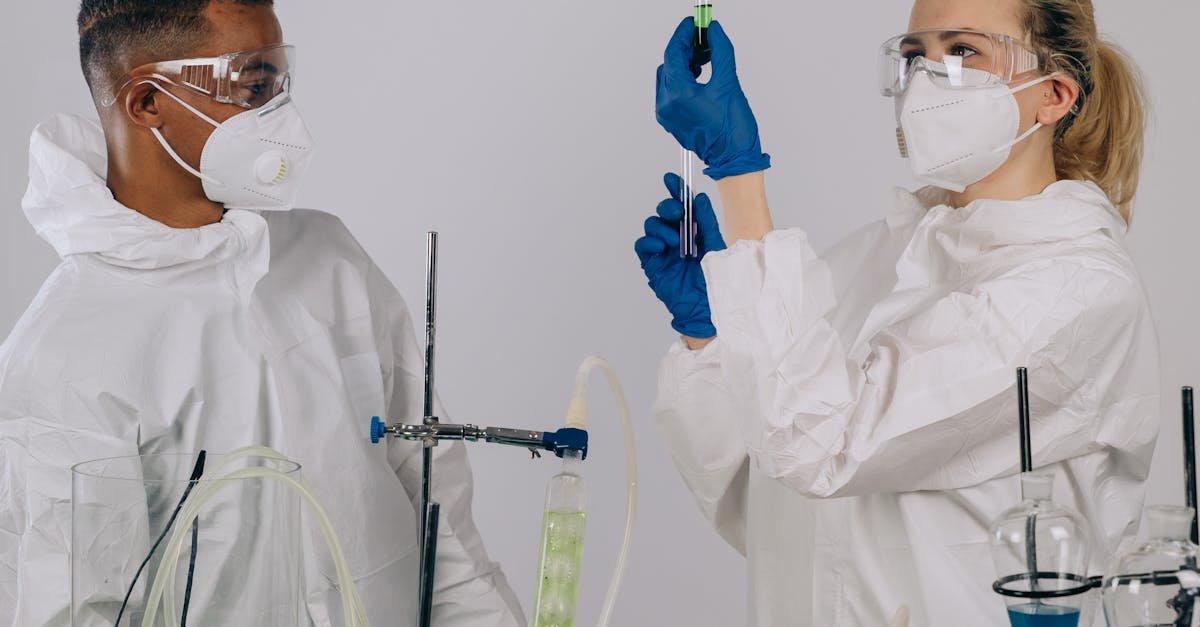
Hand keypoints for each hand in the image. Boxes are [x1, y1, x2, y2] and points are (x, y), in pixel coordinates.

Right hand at [635, 173, 727, 337]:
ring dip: (661, 227)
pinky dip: (650, 241)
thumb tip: (700, 198)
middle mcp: (676, 237)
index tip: (672, 178)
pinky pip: (643, 245)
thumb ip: (707, 222)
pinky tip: (662, 247)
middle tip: (678, 214)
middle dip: (668, 207)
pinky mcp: (653, 264)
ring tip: (674, 240)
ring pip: (652, 225)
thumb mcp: (714, 246)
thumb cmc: (715, 280)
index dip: (676, 191)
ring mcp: (663, 250)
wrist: (707, 306)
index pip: (682, 206)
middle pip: (664, 212)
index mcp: (693, 231)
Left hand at [655, 18, 770, 179]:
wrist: (733, 160)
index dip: (684, 34)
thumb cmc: (732, 131)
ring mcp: (667, 114)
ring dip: (684, 62)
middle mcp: (667, 105)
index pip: (673, 53)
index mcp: (678, 95)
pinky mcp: (671, 119)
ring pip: (668, 75)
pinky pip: (670, 90)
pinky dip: (682, 77)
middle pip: (669, 63)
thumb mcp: (729, 83)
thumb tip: (714, 32)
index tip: (694, 24)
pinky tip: (699, 73)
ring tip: (705, 56)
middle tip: (703, 37)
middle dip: (685, 47)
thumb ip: (720, 51)